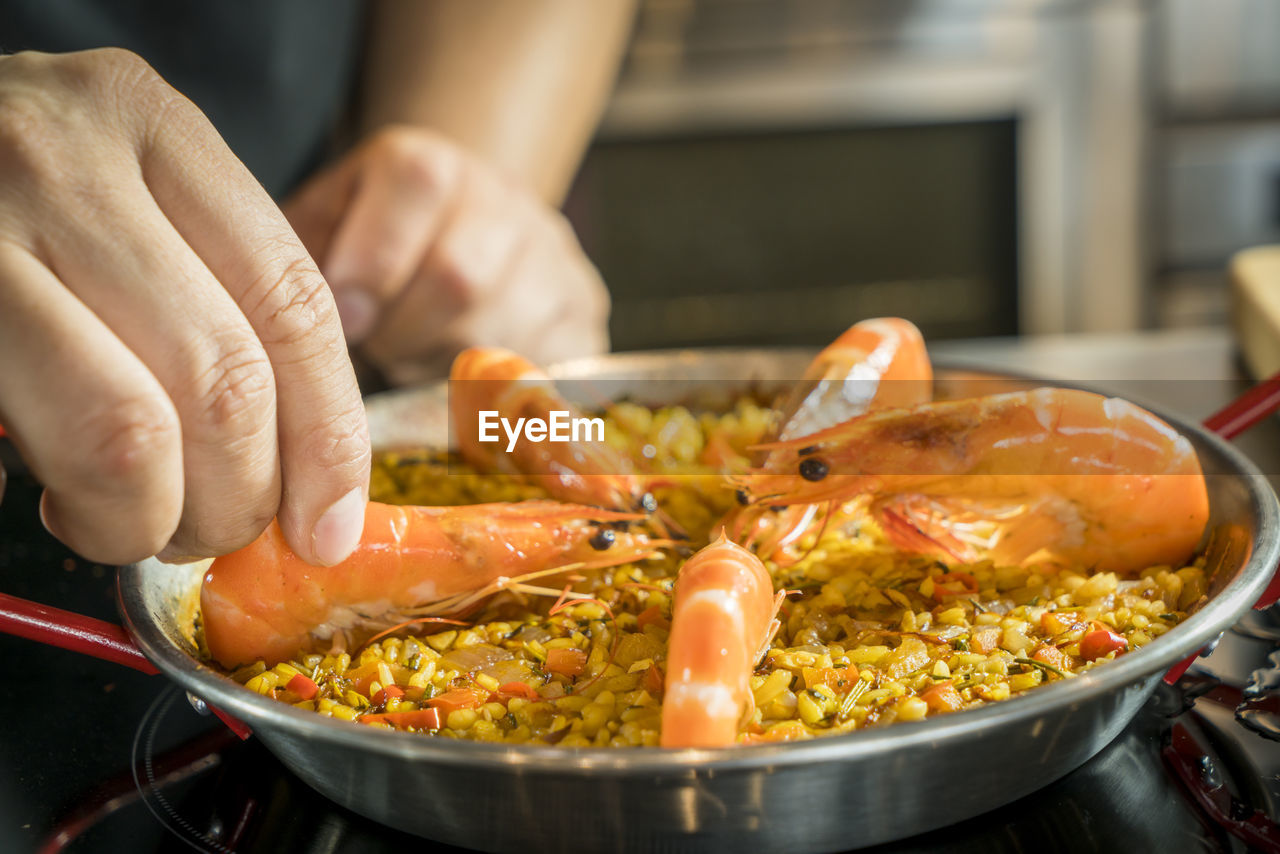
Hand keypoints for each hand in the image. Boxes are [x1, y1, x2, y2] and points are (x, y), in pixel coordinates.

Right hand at [0, 49, 369, 565]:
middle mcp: (62, 159)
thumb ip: (214, 292)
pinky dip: (79, 503)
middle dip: (240, 497)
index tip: (329, 524)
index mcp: (151, 124)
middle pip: (224, 379)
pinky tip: (66, 499)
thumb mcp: (124, 191)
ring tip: (137, 523)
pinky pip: (30, 444)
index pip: (292, 303)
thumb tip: (311, 480)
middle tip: (214, 529)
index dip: (328, 438)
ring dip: (153, 517)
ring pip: (129, 429)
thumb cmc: (7, 187)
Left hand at [283, 126, 609, 386]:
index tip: (343, 323)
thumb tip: (285, 331)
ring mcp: (556, 260)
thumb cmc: (362, 252)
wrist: (455, 238)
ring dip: (446, 369)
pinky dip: (495, 397)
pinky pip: (546, 371)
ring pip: (506, 331)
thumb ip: (292, 261)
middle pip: (461, 274)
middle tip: (380, 353)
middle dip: (405, 333)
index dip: (374, 261)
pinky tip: (464, 389)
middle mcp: (506, 200)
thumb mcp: (319, 234)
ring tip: (418, 367)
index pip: (418, 184)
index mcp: (433, 165)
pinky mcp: (584, 316)